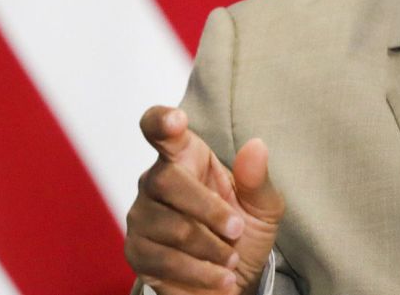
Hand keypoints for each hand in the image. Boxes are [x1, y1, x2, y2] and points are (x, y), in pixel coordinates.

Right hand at [125, 106, 284, 293]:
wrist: (230, 281)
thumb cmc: (241, 234)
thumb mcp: (262, 207)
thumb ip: (257, 179)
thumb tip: (256, 146)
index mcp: (186, 157)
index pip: (160, 129)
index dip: (162, 121)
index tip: (176, 121)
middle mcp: (155, 181)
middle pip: (168, 181)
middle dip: (209, 210)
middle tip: (236, 230)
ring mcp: (142, 216)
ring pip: (172, 226)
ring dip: (212, 248)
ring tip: (231, 258)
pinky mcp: (137, 252)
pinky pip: (165, 260)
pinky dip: (201, 272)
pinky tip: (220, 277)